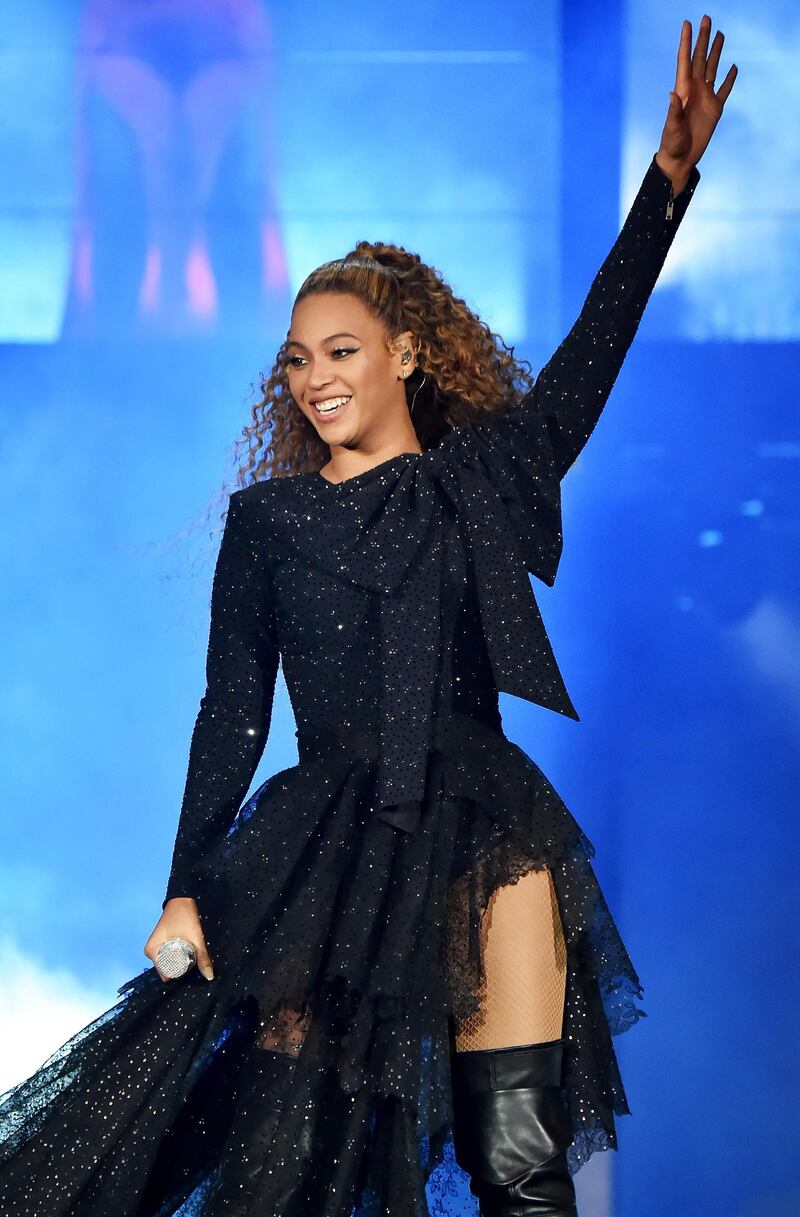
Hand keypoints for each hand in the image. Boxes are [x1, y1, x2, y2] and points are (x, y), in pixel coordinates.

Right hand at [144, 897, 214, 981]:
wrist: (182, 899)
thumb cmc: (185, 915)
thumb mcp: (195, 937)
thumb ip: (203, 957)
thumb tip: (209, 976)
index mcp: (152, 951)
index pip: (165, 974)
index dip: (179, 976)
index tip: (192, 972)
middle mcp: (150, 951)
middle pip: (166, 969)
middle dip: (180, 970)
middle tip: (195, 964)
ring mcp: (154, 947)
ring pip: (168, 962)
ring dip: (179, 962)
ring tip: (192, 958)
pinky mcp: (160, 943)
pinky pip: (167, 955)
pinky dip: (177, 956)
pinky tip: (188, 954)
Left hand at [656, 15, 737, 193]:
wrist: (680, 159)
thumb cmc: (672, 144)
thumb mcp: (672, 128)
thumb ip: (674, 111)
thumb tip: (673, 94)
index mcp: (683, 91)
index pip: (684, 61)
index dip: (686, 42)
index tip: (687, 24)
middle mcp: (694, 90)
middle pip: (699, 58)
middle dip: (703, 39)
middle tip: (706, 18)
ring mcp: (705, 97)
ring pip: (712, 68)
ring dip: (716, 52)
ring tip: (720, 34)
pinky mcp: (715, 108)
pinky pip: (724, 89)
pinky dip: (730, 78)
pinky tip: (734, 67)